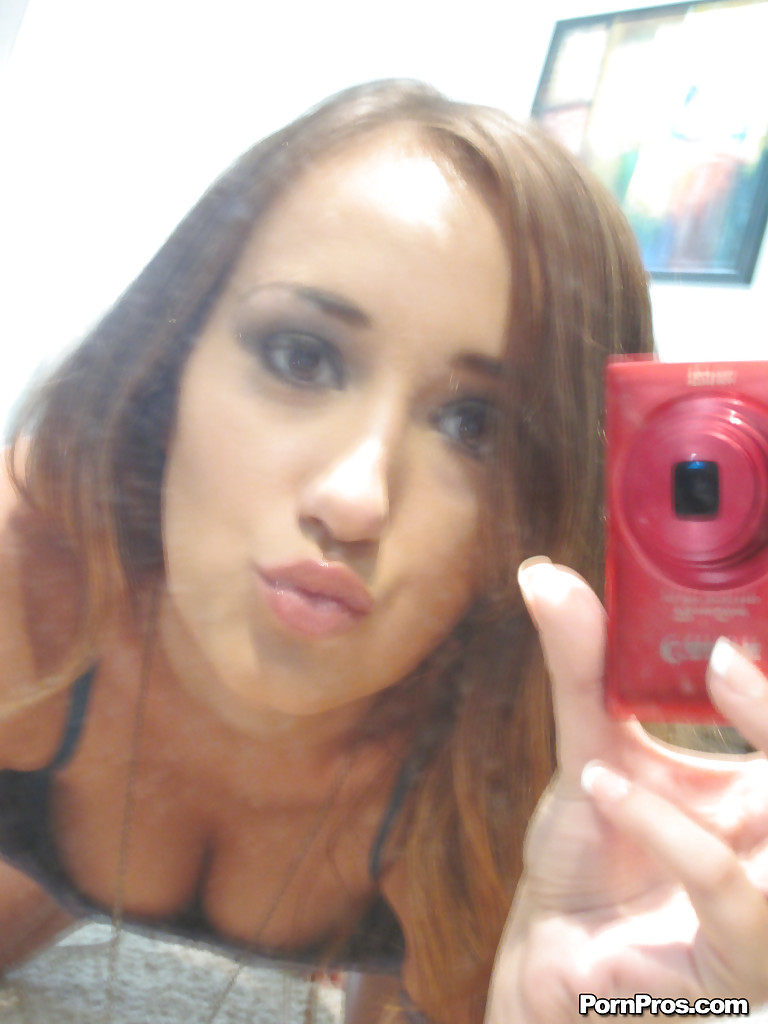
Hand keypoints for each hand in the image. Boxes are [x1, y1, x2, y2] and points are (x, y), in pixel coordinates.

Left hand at [485, 560, 767, 1023]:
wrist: (552, 943)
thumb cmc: (593, 848)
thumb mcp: (593, 742)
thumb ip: (585, 665)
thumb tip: (543, 575)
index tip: (732, 637)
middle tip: (721, 660)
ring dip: (712, 783)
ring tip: (611, 759)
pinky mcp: (737, 963)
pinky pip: (728, 889)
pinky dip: (666, 831)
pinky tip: (601, 793)